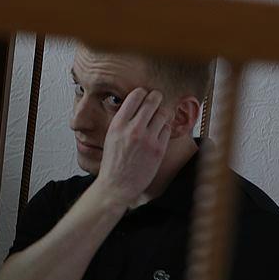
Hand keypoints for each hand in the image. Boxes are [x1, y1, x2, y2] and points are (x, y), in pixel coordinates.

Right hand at [93, 88, 171, 208]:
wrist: (117, 186)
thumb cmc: (113, 162)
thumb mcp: (111, 136)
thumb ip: (123, 120)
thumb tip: (137, 103)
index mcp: (118, 124)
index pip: (136, 95)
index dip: (142, 92)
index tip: (144, 94)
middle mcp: (133, 129)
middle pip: (153, 100)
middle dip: (156, 97)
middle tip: (157, 98)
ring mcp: (147, 139)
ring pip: (163, 114)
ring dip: (162, 113)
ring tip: (159, 116)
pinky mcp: (158, 149)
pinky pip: (167, 129)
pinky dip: (164, 128)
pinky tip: (158, 132)